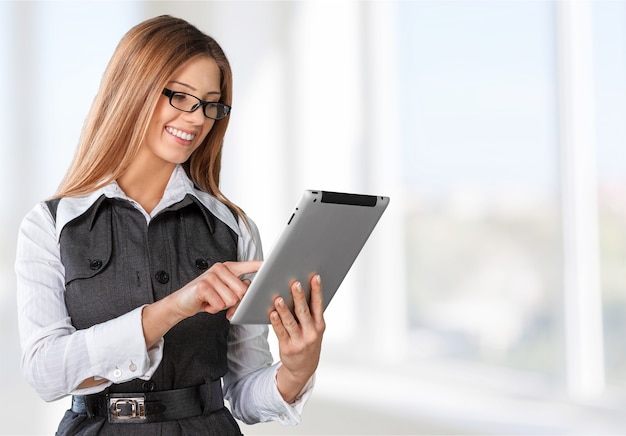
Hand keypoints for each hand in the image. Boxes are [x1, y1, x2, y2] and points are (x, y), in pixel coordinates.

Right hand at [142, 260, 261, 348]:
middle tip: (221, 302)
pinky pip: (219, 304)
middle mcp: (220, 268)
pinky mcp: (203, 286)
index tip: (272, 264)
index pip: (248, 265)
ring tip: (212, 301)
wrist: (181, 303)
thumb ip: (238, 288)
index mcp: (228, 268)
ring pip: (232, 299)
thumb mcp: (224, 291)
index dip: (260, 266)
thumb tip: (250, 290)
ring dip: (222, 306)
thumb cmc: (206, 297)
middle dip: (235, 302)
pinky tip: (206, 304)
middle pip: (242, 291)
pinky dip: (213, 309)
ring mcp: (211, 275)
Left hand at [271, 274, 325, 402]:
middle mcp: (311, 332)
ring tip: (279, 298)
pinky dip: (276, 322)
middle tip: (295, 283)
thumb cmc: (308, 341)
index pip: (318, 304)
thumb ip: (309, 313)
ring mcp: (300, 341)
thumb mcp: (315, 328)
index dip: (317, 290)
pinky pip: (280, 332)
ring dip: (284, 309)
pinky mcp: (288, 347)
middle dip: (299, 297)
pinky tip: (272, 313)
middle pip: (304, 311)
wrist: (304, 367)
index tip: (315, 277)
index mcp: (319, 325)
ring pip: (290, 322)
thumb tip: (300, 290)